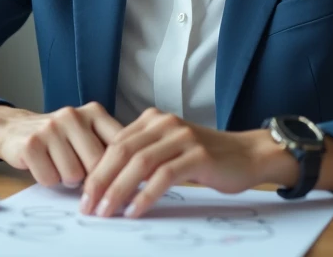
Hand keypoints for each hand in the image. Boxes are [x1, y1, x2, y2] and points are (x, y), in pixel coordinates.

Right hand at [0, 103, 123, 187]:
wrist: (14, 129)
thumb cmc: (60, 139)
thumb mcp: (88, 134)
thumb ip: (112, 147)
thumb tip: (143, 176)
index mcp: (94, 112)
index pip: (119, 148)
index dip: (120, 171)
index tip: (121, 184)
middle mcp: (73, 115)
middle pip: (96, 165)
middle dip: (89, 177)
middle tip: (78, 170)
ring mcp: (51, 128)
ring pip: (73, 176)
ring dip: (66, 180)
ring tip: (58, 165)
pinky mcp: (31, 144)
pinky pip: (51, 179)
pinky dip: (48, 179)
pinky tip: (43, 165)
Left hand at [79, 107, 284, 218]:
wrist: (248, 155)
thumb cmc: (205, 158)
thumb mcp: (169, 149)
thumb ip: (143, 157)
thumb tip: (107, 184)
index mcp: (152, 120)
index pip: (115, 144)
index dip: (96, 170)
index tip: (83, 195)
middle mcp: (165, 123)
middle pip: (122, 152)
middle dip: (100, 181)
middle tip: (87, 207)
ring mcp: (182, 138)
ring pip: (140, 164)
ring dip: (118, 191)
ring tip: (106, 213)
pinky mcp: (198, 156)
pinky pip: (164, 176)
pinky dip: (146, 195)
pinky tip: (134, 211)